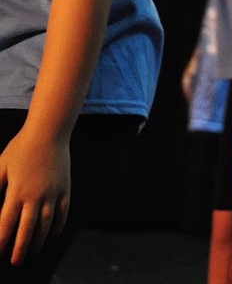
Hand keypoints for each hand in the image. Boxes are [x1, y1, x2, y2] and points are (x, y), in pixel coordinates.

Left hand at [0, 127, 70, 264]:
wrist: (49, 131)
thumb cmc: (22, 147)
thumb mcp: (1, 165)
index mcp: (17, 191)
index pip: (6, 224)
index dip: (1, 241)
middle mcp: (35, 196)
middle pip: (27, 230)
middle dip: (19, 249)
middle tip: (15, 262)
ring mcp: (53, 193)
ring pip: (46, 225)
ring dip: (38, 242)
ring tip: (31, 252)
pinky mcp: (65, 189)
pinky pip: (63, 213)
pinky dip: (58, 228)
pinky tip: (53, 236)